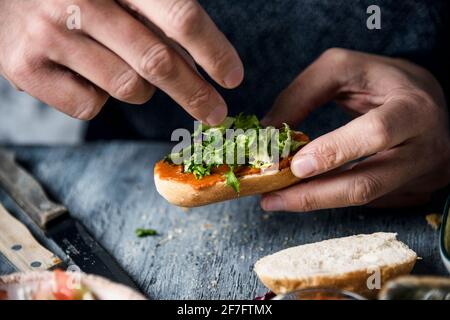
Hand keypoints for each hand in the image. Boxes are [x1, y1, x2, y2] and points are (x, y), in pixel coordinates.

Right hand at [0, 0, 242, 124]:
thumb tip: (207, 64)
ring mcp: (46, 35)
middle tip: (215, 113)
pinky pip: (90, 106)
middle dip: (194, 93)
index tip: (233, 77)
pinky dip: (100, 98)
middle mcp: (76, 0)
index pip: (179, 16)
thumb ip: (163, 17)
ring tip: (123, 66)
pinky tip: (87, 74)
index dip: (213, 50)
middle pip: (156, 62)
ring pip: (128, 88)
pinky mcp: (23, 69)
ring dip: (141, 88)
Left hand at [261, 48, 449, 211]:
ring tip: (278, 198)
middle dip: (314, 195)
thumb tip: (268, 131)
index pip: (375, 134)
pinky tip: (307, 192)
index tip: (294, 165)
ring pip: (365, 199)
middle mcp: (425, 148)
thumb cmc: (381, 79)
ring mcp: (422, 175)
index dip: (333, 152)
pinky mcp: (415, 191)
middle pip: (368, 184)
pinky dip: (334, 198)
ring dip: (317, 201)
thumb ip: (303, 94)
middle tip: (272, 197)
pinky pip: (369, 201)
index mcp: (412, 108)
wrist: (427, 99)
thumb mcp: (343, 68)